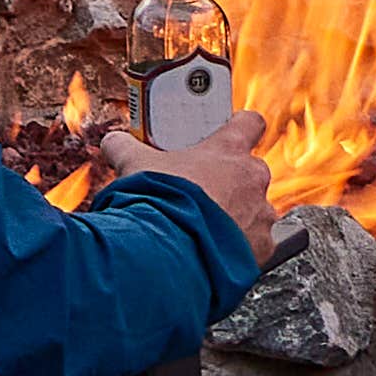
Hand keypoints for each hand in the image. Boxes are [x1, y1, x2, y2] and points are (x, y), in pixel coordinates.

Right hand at [115, 140, 274, 242]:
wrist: (167, 252)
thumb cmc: (159, 202)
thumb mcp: (135, 164)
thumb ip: (126, 147)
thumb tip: (114, 141)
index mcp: (229, 150)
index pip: (250, 123)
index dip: (241, 127)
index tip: (231, 132)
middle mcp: (252, 180)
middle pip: (251, 172)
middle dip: (231, 182)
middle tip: (203, 191)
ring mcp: (260, 215)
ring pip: (256, 210)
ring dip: (237, 216)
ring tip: (206, 226)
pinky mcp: (261, 248)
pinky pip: (256, 244)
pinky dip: (239, 247)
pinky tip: (213, 249)